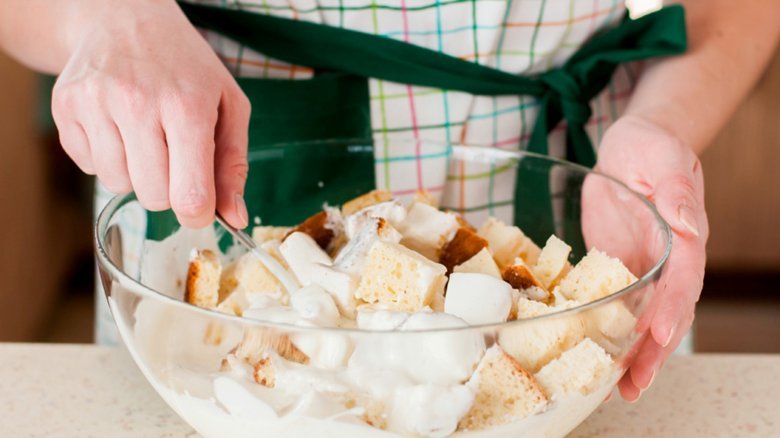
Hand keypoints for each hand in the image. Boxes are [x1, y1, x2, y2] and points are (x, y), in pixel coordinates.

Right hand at [51, 0, 250, 227]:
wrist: (125, 17)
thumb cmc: (186, 67)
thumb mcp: (228, 106)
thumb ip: (233, 165)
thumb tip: (235, 218)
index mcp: (187, 106)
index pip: (189, 194)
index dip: (197, 213)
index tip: (199, 206)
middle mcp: (138, 103)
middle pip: (153, 197)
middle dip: (168, 189)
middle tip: (173, 155)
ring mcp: (96, 103)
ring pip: (117, 185)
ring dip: (136, 173)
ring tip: (145, 136)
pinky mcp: (65, 106)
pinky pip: (88, 167)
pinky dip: (107, 158)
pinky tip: (118, 127)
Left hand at [592, 115, 708, 400]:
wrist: (630, 149)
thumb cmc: (651, 147)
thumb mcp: (663, 159)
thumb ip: (675, 190)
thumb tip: (686, 221)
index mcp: (685, 236)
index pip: (684, 278)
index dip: (672, 307)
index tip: (657, 333)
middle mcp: (669, 260)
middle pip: (667, 311)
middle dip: (654, 350)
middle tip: (636, 384)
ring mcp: (644, 268)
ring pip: (644, 316)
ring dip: (635, 353)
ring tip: (619, 390)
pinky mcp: (619, 268)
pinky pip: (618, 305)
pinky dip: (611, 332)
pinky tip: (597, 356)